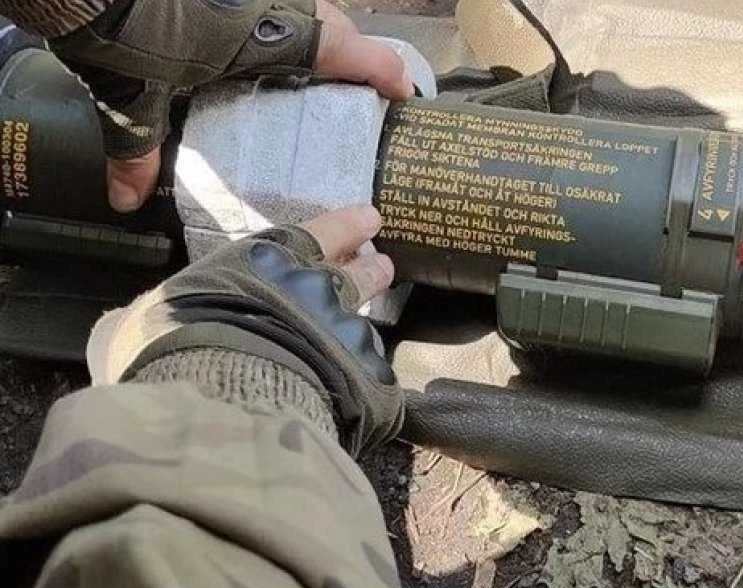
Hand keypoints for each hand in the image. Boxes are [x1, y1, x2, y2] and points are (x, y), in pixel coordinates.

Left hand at [48, 0, 414, 212]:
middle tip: (358, 87)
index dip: (384, 71)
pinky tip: (262, 38)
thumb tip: (127, 197)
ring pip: (307, 4)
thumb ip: (137, 149)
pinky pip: (274, 1)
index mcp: (266, 36)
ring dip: (318, 31)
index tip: (403, 95)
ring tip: (315, 65)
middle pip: (335, 23)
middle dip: (355, 53)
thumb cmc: (123, 35)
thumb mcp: (133, 98)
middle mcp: (268, 5)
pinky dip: (282, 17)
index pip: (347, 48)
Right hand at [90, 206, 402, 452]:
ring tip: (382, 305)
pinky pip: (373, 376)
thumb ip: (156, 317)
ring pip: (367, 318)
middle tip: (381, 261)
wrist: (222, 392)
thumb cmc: (172, 342)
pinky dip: (371, 377)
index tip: (367, 219)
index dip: (344, 227)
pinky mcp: (364, 381)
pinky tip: (374, 384)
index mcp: (265, 263)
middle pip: (353, 274)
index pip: (315, 235)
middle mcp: (315, 290)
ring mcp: (344, 334)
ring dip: (372, 309)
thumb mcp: (148, 320)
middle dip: (368, 267)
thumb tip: (128, 327)